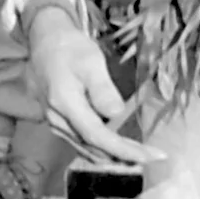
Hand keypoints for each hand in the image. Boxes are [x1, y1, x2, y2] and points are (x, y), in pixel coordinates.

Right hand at [25, 2, 152, 163]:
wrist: (45, 40)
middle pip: (93, 148)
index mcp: (65, 104)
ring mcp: (55, 123)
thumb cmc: (70, 48)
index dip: (124, 150)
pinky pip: (82, 142)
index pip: (97, 137)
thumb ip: (102, 90)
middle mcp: (57, 120)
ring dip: (114, 156)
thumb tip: (115, 114)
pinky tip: (120, 149)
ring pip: (87, 148)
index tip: (150, 156)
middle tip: (155, 158)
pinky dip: (103, 149)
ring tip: (142, 157)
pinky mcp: (59, 122)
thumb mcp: (91, 62)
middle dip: (125, 157)